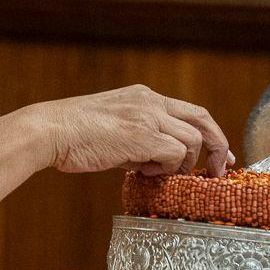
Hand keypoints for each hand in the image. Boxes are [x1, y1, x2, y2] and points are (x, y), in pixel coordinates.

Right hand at [33, 86, 232, 176]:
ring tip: (156, 172)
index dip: (211, 134)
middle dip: (217, 146)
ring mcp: (147, 116)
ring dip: (182, 163)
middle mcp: (150, 102)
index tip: (219, 155)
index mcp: (144, 96)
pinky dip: (167, 168)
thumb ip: (141, 139)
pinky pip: (174, 153)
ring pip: (191, 140)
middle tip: (219, 170)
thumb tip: (159, 162)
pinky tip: (144, 172)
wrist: (50, 130)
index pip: (191, 111)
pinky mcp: (142, 135)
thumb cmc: (73, 135)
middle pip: (202, 120)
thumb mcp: (115, 128)